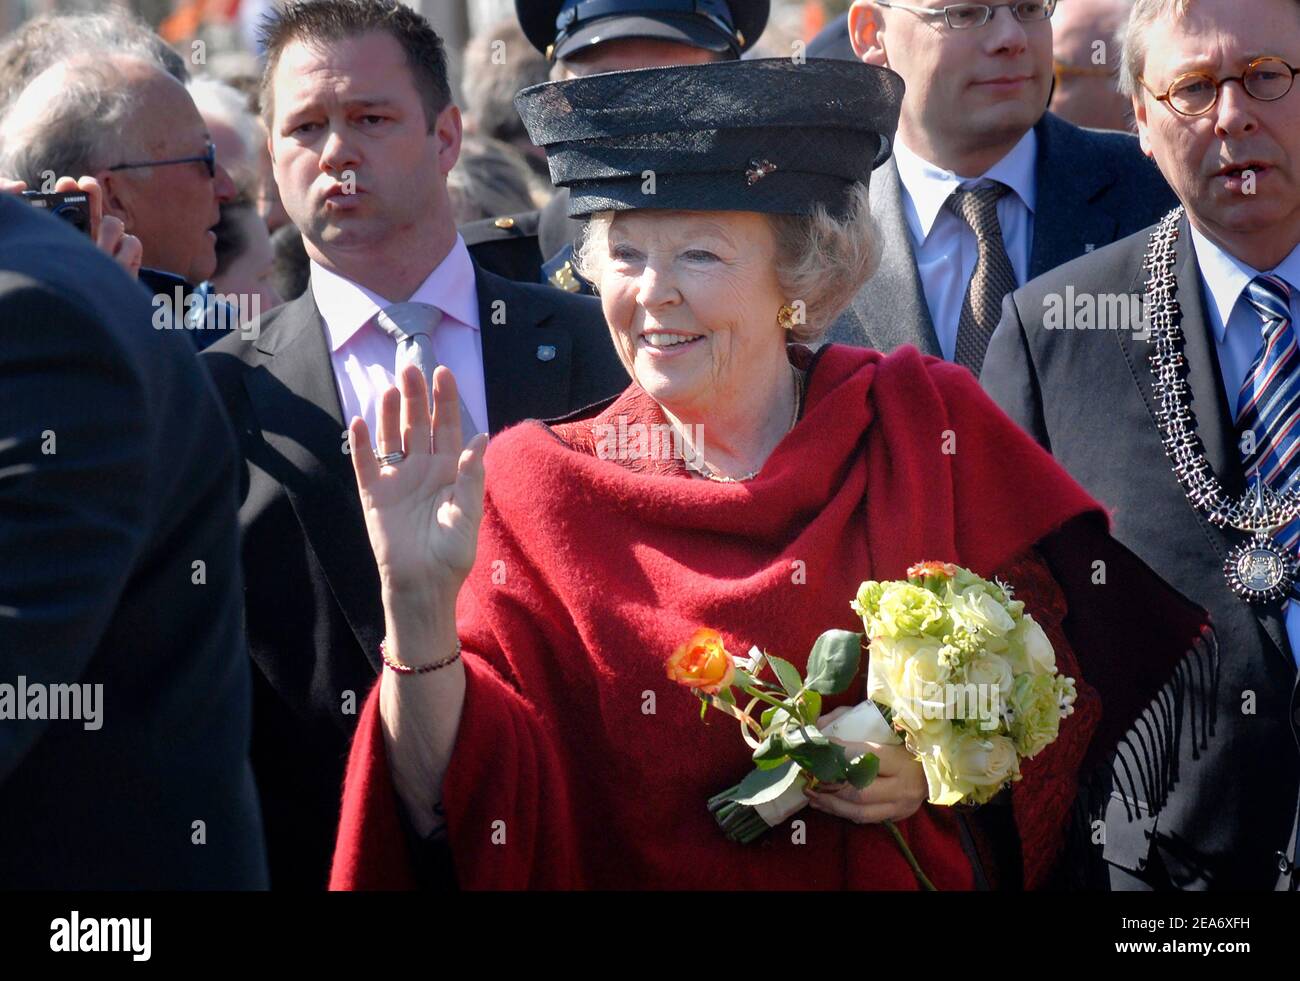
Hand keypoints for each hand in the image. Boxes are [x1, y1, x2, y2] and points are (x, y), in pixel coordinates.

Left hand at [0, 175, 141, 276]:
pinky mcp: (128, 263)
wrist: (79, 322)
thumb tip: (19, 186)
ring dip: (105, 235)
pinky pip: (132, 242)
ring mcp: (108, 250)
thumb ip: (8, 206)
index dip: (69, 190)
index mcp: (61, 235)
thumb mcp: (24, 246)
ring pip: (113, 223)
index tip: (66, 184)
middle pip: (93, 205)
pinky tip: (114, 266)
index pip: (66, 205)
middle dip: (91, 193)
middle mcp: (85, 238)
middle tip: (86, 186)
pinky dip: (124, 252)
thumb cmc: (49, 283)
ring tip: (98, 254)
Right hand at [349, 364, 488, 609]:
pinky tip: (360, 421)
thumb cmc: (452, 554)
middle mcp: (423, 469)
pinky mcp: (374, 494)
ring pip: (392, 436)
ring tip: (390, 388)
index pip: (448, 427)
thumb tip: (481, 437)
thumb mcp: (468, 515)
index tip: (444, 373)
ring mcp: (397, 479)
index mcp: (449, 471)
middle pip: (418, 424)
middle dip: (416, 396)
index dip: (446, 400)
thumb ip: (471, 477)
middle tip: (412, 367)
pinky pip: (365, 463)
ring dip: (390, 413)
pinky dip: (362, 443)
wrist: (423, 586)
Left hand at [802, 705, 928, 823]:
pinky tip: (824, 803)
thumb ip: (850, 720)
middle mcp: (902, 787)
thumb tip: (817, 725)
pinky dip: (841, 811)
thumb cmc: (903, 742)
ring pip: (860, 811)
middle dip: (830, 787)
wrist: (933, 769)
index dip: (839, 753)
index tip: (818, 747)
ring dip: (831, 804)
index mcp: (901, 760)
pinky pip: (864, 819)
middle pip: (860, 792)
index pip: (866, 757)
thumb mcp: (883, 726)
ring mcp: (900, 806)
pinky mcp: (896, 816)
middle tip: (810, 778)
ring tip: (811, 794)